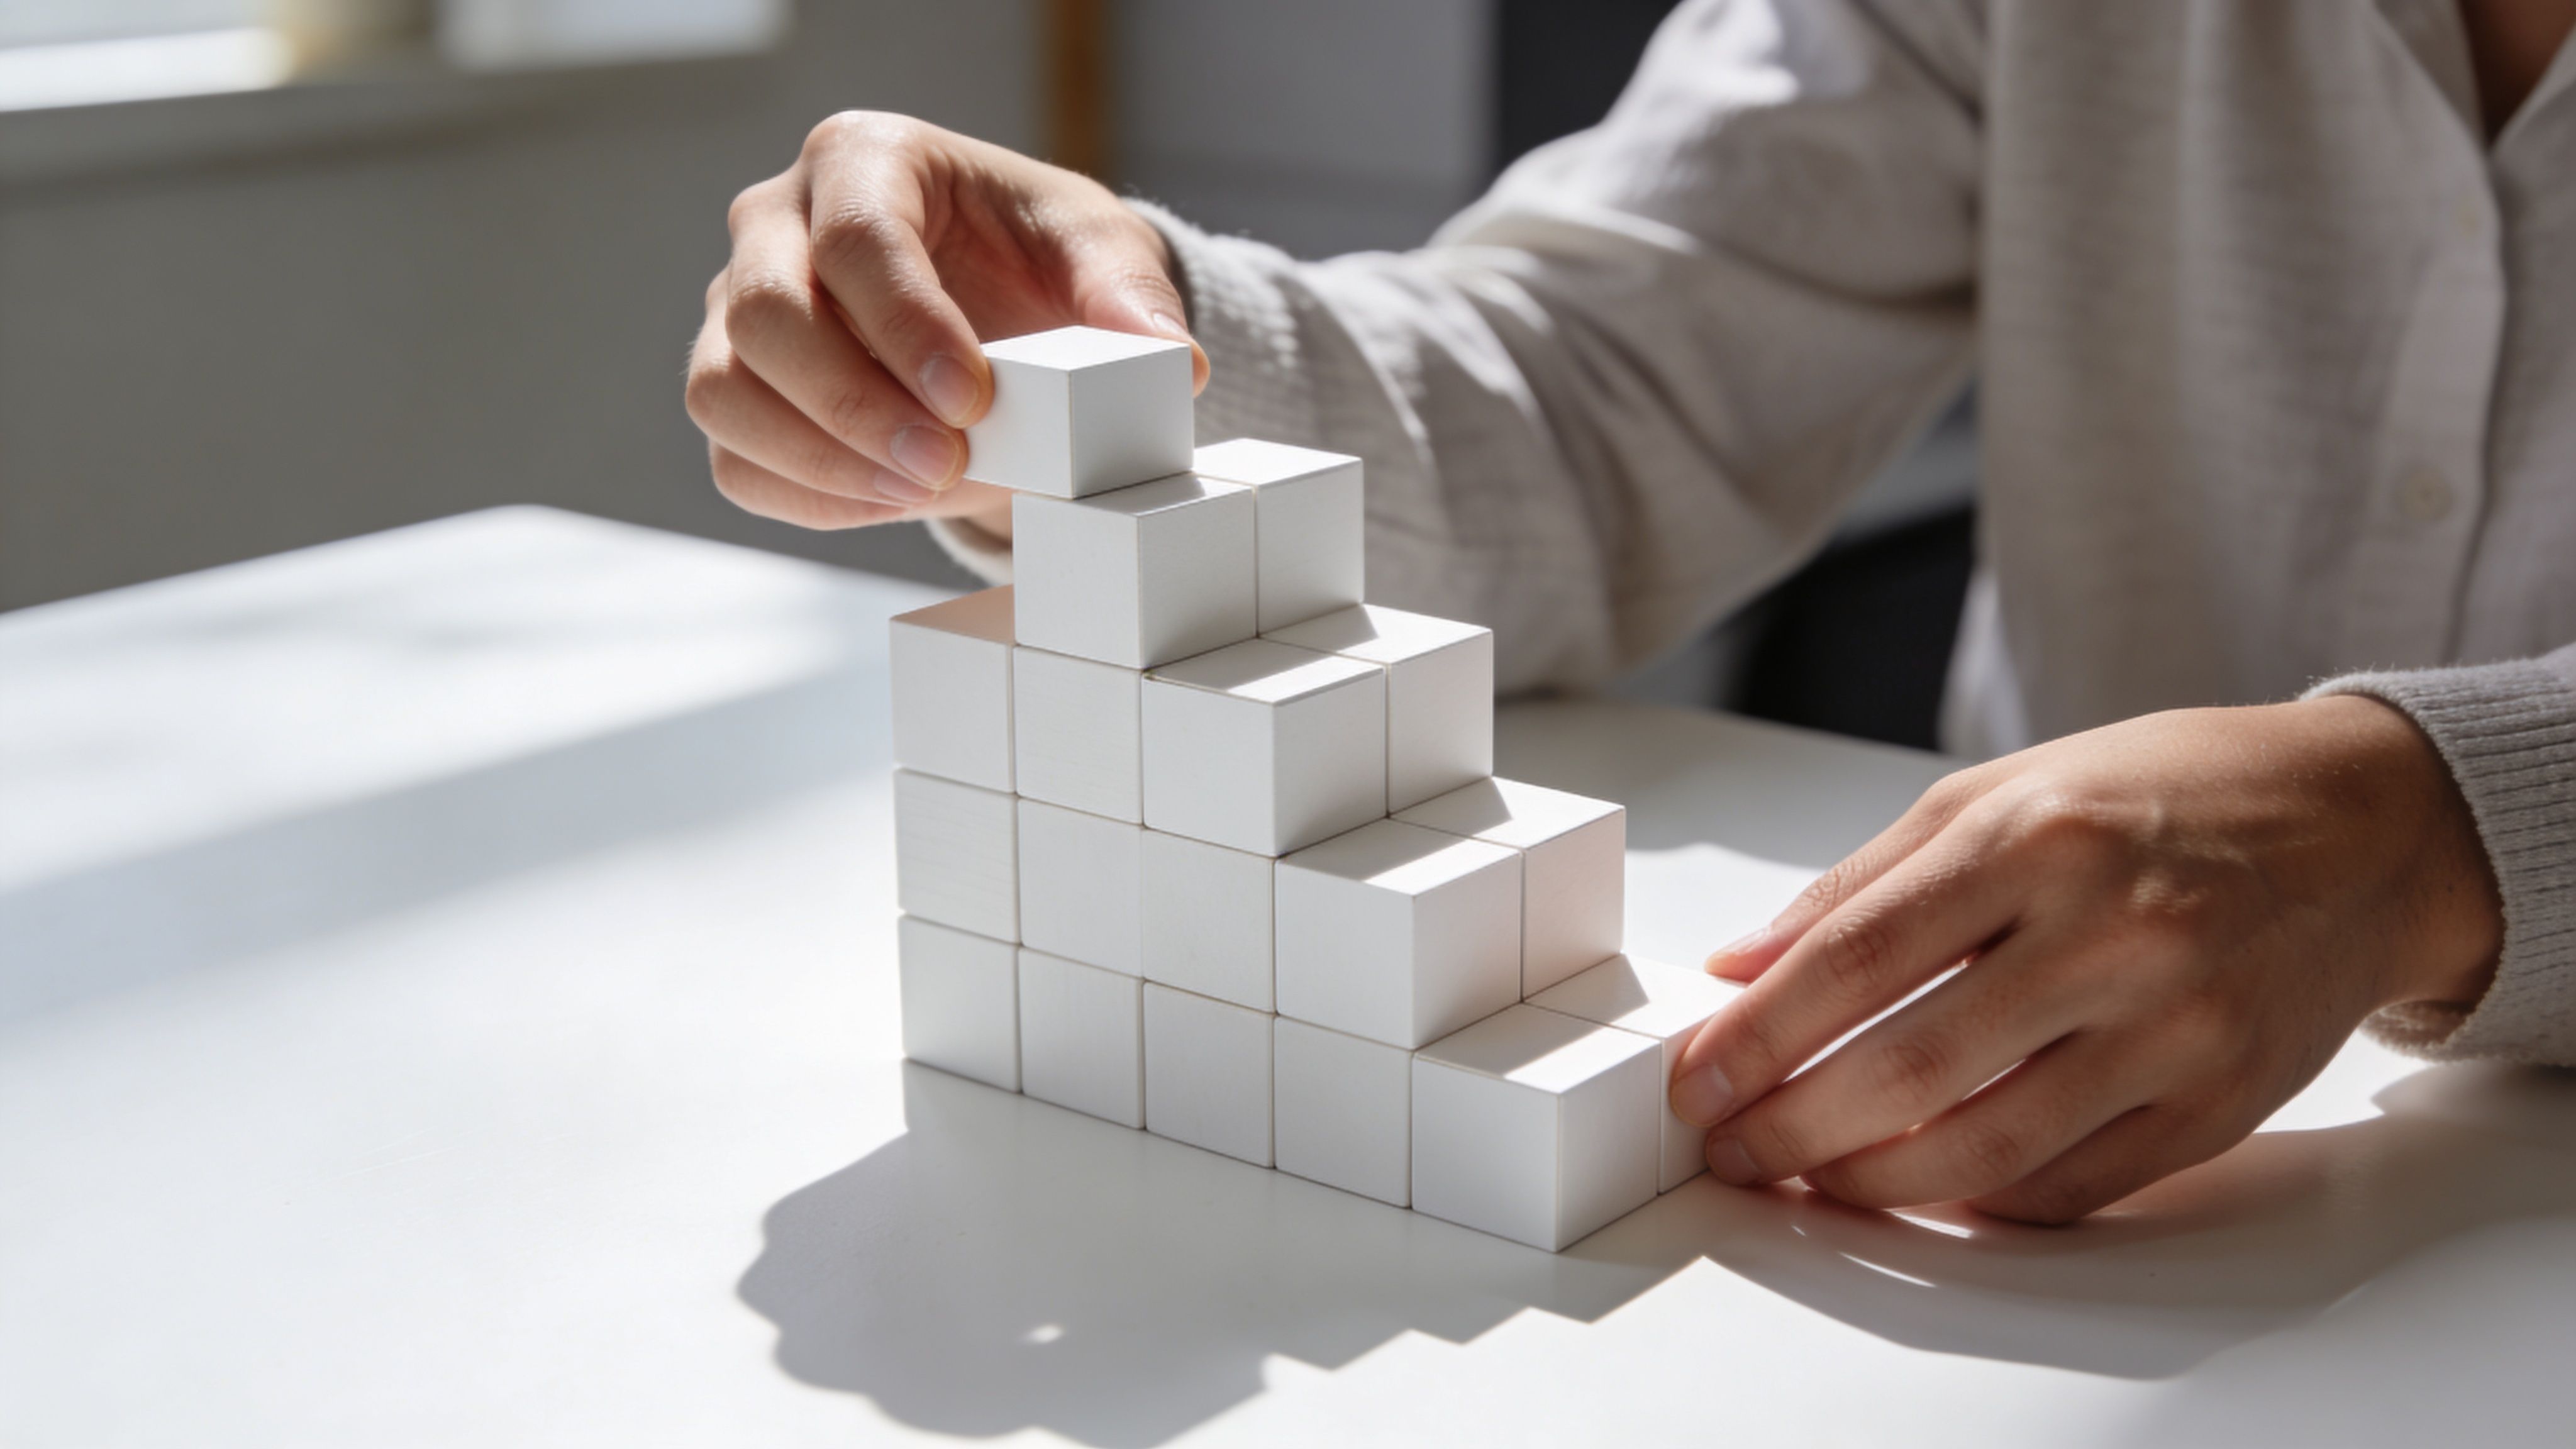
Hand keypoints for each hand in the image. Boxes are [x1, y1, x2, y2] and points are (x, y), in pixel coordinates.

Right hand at [684, 113, 1206, 534]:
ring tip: (922, 491)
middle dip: (854, 403)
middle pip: (766, 315)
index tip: (974, 400)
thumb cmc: (1034, 256)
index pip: (856, 239)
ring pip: (725, 392)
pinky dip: (809, 497)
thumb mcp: (1096, 249)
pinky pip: (736, 460)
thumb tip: (1171, 361)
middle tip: (946, 463)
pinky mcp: (739, 387)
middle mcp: (776, 223)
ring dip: (821, 460)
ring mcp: (739, 308)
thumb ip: (1128, 294)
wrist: (1002, 302)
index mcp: (862, 159)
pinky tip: (891, 502)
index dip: (908, 327)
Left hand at [1669, 696, 2502, 1223]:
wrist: (2358, 828)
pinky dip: (1980, 1200)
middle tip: (1730, 1149)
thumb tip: (1741, 965)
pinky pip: (2071, 1184)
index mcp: (2034, 838)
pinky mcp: (2218, 1103)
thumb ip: (1861, 884)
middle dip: (1792, 1125)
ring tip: (1804, 1179)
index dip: (1758, 1034)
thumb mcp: (1997, 792)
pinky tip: (1922, 1187)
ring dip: (1870, 1182)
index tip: (1696, 1081)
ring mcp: (2172, 1026)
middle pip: (1908, 1065)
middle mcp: (2107, 933)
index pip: (1856, 959)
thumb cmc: (2161, 796)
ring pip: (1985, 1147)